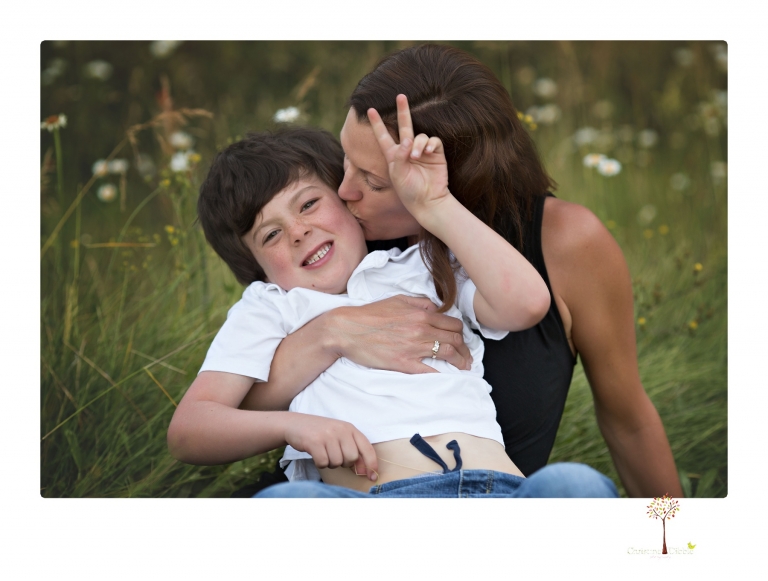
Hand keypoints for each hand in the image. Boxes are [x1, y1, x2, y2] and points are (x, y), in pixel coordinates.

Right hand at [284, 414, 378, 480]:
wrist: (294, 424)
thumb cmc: (320, 433)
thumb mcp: (338, 436)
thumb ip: (352, 449)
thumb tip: (364, 470)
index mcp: (350, 428)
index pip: (367, 448)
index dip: (371, 464)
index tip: (372, 476)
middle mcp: (341, 430)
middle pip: (352, 458)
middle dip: (344, 463)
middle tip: (334, 456)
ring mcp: (327, 435)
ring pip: (337, 462)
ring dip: (330, 463)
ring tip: (324, 453)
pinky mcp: (314, 442)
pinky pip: (323, 462)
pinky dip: (320, 463)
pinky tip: (316, 455)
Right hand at [331, 294, 471, 372]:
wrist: (348, 329)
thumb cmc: (370, 314)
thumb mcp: (397, 300)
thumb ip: (420, 302)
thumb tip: (436, 308)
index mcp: (421, 313)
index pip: (453, 324)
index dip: (461, 333)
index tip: (462, 340)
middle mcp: (421, 329)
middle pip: (455, 339)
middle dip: (465, 349)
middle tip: (467, 357)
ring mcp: (414, 347)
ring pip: (448, 353)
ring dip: (461, 362)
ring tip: (464, 367)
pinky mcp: (404, 363)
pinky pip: (430, 370)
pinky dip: (442, 374)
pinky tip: (447, 377)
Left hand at [367, 94, 450, 217]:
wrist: (428, 200)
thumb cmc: (409, 191)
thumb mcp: (397, 174)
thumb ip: (400, 155)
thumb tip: (408, 139)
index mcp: (393, 156)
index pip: (383, 136)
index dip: (377, 123)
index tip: (370, 110)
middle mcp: (407, 150)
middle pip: (404, 126)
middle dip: (402, 111)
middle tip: (400, 96)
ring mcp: (422, 151)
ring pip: (419, 136)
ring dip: (417, 144)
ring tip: (416, 157)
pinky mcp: (435, 153)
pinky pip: (432, 141)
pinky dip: (429, 144)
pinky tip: (427, 152)